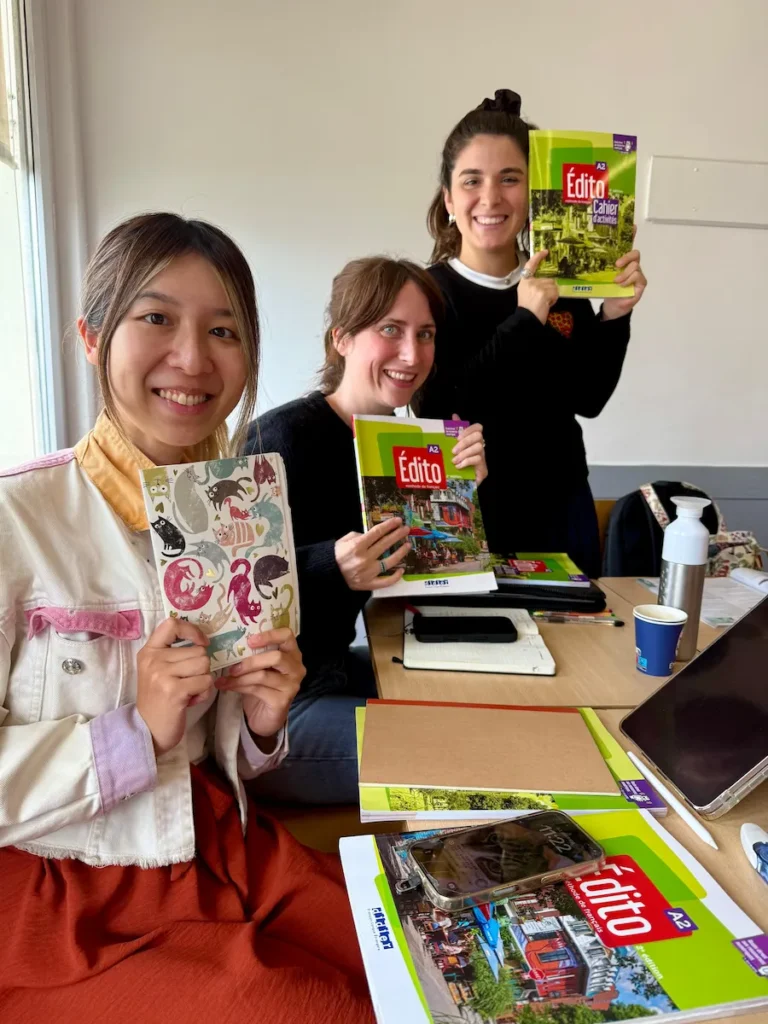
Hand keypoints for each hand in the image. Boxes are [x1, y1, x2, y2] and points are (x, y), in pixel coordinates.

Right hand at [136, 617, 213, 755]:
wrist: (147, 730)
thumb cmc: (158, 699)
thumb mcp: (158, 670)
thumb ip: (174, 653)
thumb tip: (203, 640)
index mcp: (149, 651)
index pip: (172, 624)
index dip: (192, 630)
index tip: (201, 643)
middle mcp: (154, 659)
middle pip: (198, 650)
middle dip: (200, 668)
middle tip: (187, 683)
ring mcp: (163, 674)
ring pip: (205, 664)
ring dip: (203, 680)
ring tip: (188, 691)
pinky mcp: (175, 690)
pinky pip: (206, 681)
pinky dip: (204, 693)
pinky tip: (190, 700)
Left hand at [215, 628, 304, 746]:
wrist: (266, 716)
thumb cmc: (262, 686)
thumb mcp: (260, 667)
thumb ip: (254, 654)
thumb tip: (230, 643)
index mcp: (292, 653)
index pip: (287, 636)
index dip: (270, 635)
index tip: (250, 640)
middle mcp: (296, 668)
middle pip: (276, 657)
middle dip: (251, 661)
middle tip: (232, 666)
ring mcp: (291, 685)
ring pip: (263, 675)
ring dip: (240, 677)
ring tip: (224, 678)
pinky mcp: (282, 700)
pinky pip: (257, 689)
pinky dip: (239, 687)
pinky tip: (227, 686)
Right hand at [335, 517, 410, 590]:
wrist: (326, 573)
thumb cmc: (336, 554)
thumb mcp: (344, 540)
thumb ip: (359, 535)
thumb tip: (373, 535)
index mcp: (357, 545)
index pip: (377, 532)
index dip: (389, 525)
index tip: (398, 521)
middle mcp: (365, 558)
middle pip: (386, 544)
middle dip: (398, 535)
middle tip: (407, 529)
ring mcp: (368, 572)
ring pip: (390, 561)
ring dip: (401, 552)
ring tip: (408, 545)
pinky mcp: (369, 584)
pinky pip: (386, 581)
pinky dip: (395, 577)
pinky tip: (402, 570)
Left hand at [451, 413, 487, 484]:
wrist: (456, 484)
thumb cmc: (454, 464)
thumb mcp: (451, 447)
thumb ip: (453, 431)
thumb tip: (454, 415)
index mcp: (473, 441)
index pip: (478, 427)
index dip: (468, 430)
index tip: (457, 437)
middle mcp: (480, 447)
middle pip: (478, 436)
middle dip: (465, 442)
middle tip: (453, 450)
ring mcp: (483, 458)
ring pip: (478, 448)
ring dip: (464, 453)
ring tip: (454, 460)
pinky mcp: (483, 470)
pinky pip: (478, 460)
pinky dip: (466, 462)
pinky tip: (459, 466)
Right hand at [517, 250, 558, 324]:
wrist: (526, 320)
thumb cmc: (527, 309)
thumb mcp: (526, 294)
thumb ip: (533, 285)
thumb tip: (548, 282)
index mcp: (524, 282)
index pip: (530, 265)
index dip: (538, 257)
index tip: (545, 252)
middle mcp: (530, 282)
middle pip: (548, 279)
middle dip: (549, 290)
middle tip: (543, 300)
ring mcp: (537, 287)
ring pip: (553, 286)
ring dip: (552, 295)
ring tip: (544, 303)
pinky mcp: (543, 293)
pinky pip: (555, 293)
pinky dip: (553, 300)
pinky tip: (547, 305)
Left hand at [602, 228, 646, 319]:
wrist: (612, 307)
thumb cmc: (607, 289)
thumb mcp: (601, 275)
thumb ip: (599, 265)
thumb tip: (586, 253)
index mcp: (622, 260)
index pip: (628, 244)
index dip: (630, 234)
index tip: (631, 225)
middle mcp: (632, 264)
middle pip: (635, 253)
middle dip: (626, 256)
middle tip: (616, 264)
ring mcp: (638, 274)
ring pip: (636, 265)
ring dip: (625, 273)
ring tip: (615, 280)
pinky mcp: (641, 283)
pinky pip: (638, 276)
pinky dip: (628, 280)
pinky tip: (621, 285)